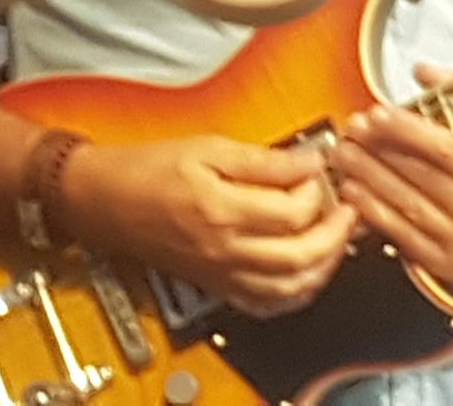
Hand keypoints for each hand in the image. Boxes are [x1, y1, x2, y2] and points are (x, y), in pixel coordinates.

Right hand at [59, 135, 356, 317]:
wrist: (105, 201)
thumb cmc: (148, 169)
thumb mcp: (208, 147)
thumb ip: (263, 160)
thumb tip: (308, 161)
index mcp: (222, 210)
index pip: (294, 213)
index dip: (317, 191)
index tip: (320, 169)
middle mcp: (225, 251)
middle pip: (301, 257)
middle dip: (336, 234)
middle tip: (348, 208)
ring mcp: (222, 274)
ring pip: (290, 288)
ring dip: (324, 266)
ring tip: (337, 239)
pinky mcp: (217, 285)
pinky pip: (266, 304)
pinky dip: (296, 293)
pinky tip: (307, 273)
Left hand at [332, 66, 452, 293]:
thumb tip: (422, 70)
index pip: (447, 149)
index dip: (408, 130)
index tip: (377, 113)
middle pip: (422, 176)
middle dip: (379, 151)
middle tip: (351, 130)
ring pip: (409, 206)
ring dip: (370, 179)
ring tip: (344, 157)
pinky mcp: (447, 267)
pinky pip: (404, 238)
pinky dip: (374, 214)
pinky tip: (353, 194)